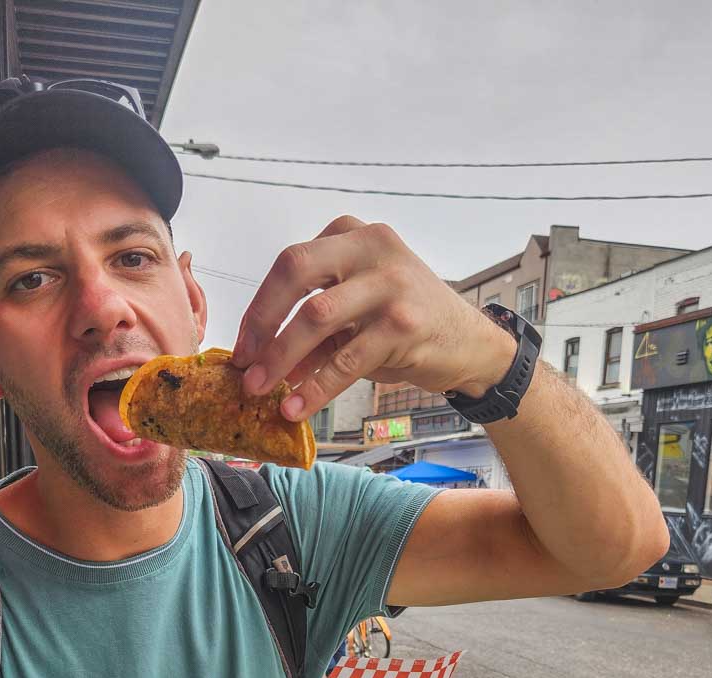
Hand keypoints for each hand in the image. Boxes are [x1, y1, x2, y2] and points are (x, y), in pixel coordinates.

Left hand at [231, 215, 514, 421]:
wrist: (469, 344)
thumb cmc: (405, 325)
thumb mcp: (356, 314)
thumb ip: (312, 329)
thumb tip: (259, 360)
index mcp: (353, 236)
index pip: (290, 263)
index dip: (259, 307)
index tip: (243, 346)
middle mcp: (372, 248)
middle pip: (295, 273)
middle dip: (261, 323)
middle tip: (244, 365)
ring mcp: (390, 284)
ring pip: (316, 317)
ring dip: (281, 358)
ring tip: (260, 391)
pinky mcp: (403, 324)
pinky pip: (346, 359)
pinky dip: (316, 387)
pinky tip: (297, 407)